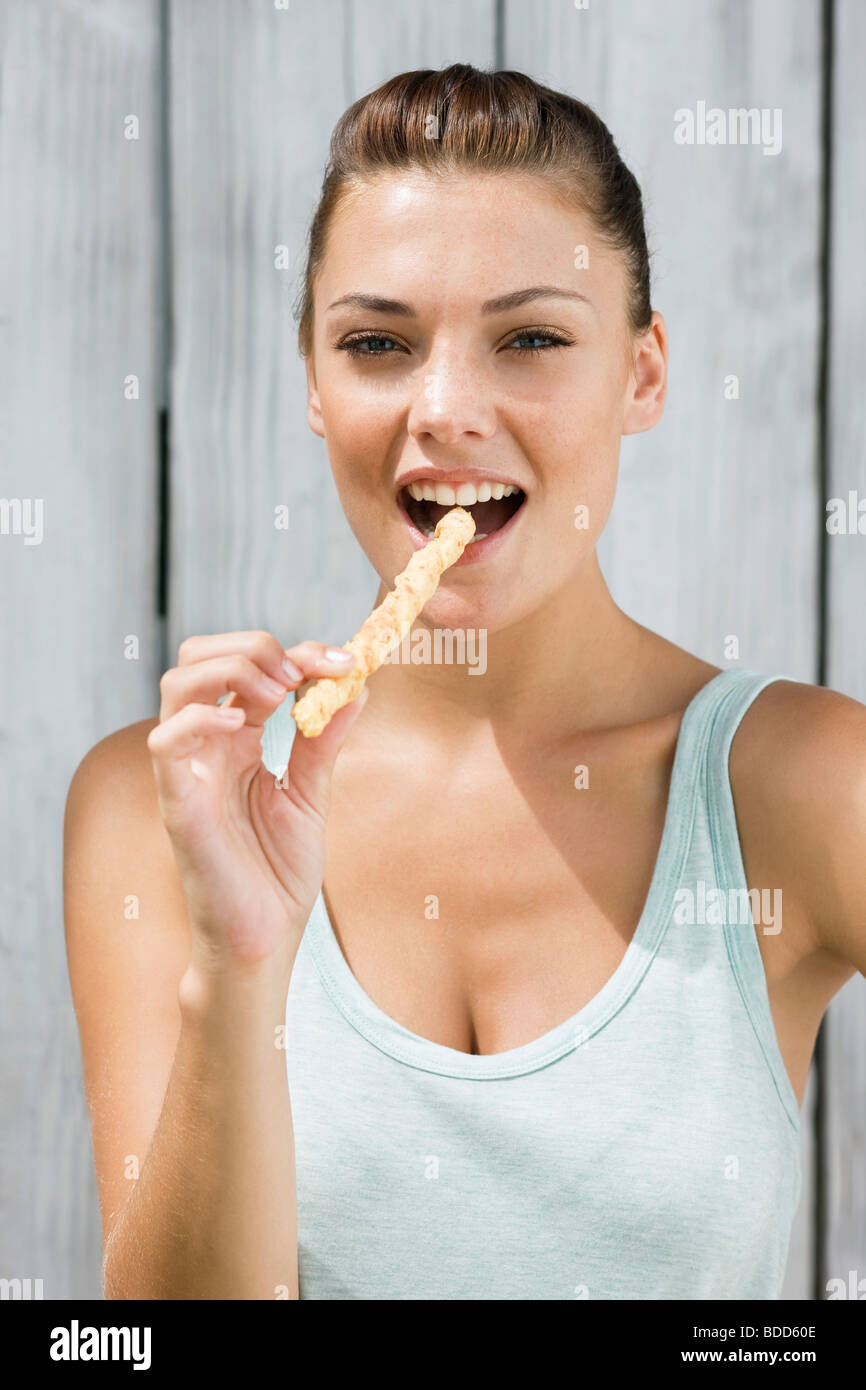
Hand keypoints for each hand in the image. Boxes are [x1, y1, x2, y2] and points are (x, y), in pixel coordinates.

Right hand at [147, 632, 365, 974]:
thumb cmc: (280, 871)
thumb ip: (326, 738)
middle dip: (254, 647)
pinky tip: (236, 725)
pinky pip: (164, 743)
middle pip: (202, 657)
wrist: (266, 937)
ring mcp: (189, 770)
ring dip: (229, 670)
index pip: (252, 666)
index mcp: (240, 737)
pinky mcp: (176, 802)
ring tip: (276, 693)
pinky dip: (197, 719)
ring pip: (177, 685)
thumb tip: (357, 683)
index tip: (345, 660)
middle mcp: (209, 744)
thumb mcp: (313, 791)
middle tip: (299, 673)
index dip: (298, 652)